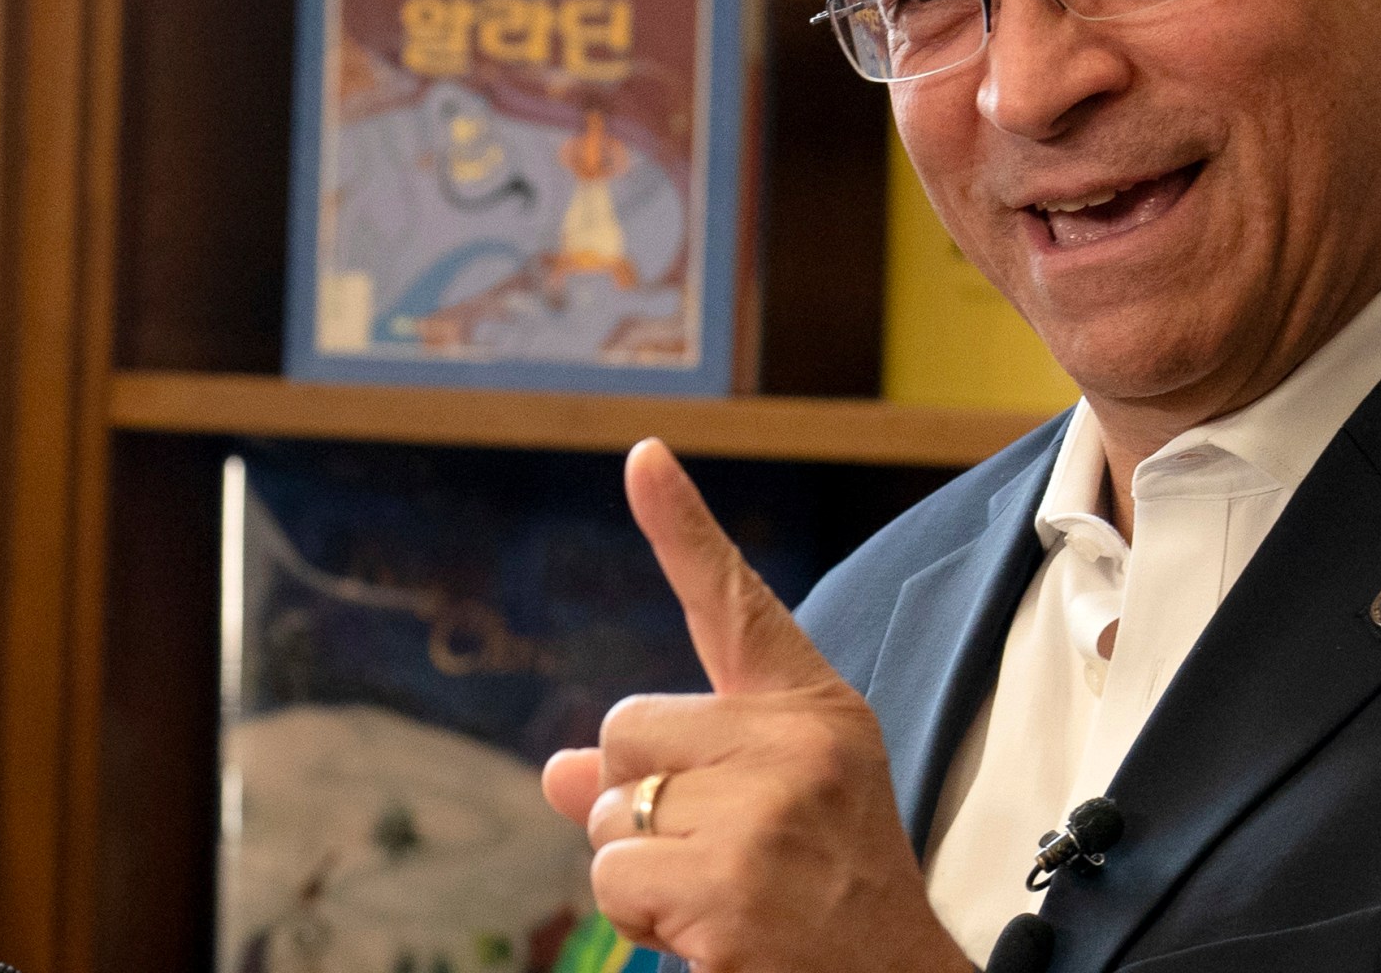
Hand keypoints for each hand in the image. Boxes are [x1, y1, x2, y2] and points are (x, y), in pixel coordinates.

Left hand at [542, 440, 971, 972]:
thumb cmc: (825, 894)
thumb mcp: (764, 814)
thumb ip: (666, 778)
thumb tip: (555, 771)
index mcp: (812, 709)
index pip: (736, 603)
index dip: (681, 526)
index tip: (641, 455)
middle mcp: (795, 741)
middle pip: (622, 728)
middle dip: (636, 800)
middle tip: (714, 852)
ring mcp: (765, 808)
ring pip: (606, 811)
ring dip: (636, 868)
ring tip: (720, 895)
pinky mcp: (729, 880)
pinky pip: (611, 876)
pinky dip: (639, 919)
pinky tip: (709, 931)